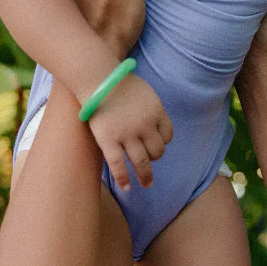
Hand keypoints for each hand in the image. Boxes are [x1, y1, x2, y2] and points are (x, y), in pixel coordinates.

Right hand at [88, 73, 172, 190]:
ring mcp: (128, 134)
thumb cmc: (117, 81)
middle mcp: (145, 125)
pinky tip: (126, 188)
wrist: (98, 77)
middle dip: (154, 158)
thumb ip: (149, 107)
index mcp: (156, 111)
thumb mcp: (144, 91)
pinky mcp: (109, 140)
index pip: (168, 134)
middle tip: (150, 164)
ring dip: (145, 175)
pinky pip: (118, 165)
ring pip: (142, 161)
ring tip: (146, 184)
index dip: (163, 142)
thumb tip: (151, 120)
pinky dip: (123, 178)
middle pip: (157, 150)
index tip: (156, 145)